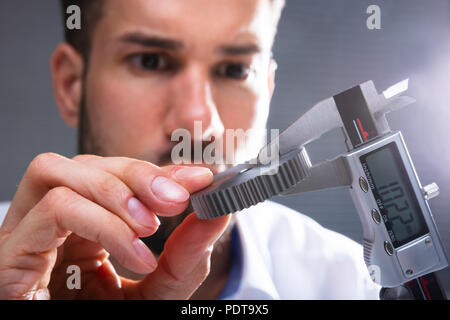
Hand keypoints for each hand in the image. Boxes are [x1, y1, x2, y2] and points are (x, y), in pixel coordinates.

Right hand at [0, 153, 229, 298]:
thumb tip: (217, 212)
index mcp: (83, 227)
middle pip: (86, 164)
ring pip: (58, 171)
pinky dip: (103, 223)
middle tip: (177, 200)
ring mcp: (27, 236)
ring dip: (115, 191)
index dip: (159, 170)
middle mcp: (52, 225)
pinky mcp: (11, 255)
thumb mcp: (157, 291)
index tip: (200, 178)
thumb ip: (185, 256)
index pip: (116, 177)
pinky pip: (54, 209)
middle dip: (139, 174)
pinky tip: (135, 254)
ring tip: (150, 227)